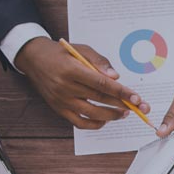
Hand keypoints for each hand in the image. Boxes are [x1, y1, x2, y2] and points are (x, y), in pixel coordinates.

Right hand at [14, 38, 150, 128]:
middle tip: (139, 107)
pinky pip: (79, 122)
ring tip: (125, 113)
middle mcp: (64, 87)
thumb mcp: (81, 49)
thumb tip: (116, 77)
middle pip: (100, 99)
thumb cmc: (61, 53)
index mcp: (71, 70)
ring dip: (112, 115)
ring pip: (92, 113)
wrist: (34, 58)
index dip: (121, 92)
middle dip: (123, 105)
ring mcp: (61, 100)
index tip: (136, 98)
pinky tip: (105, 119)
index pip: (102, 84)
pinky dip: (95, 124)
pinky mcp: (58, 109)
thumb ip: (99, 62)